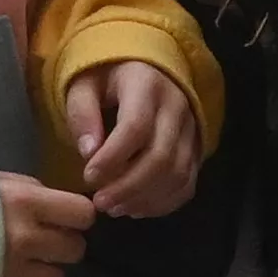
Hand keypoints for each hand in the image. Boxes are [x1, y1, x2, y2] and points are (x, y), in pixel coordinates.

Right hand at [0, 172, 93, 276]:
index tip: (64, 218)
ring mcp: (13, 276)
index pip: (83, 214)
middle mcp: (26, 240)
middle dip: (62, 246)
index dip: (76, 216)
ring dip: (43, 275)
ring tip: (21, 269)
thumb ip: (29, 193)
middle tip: (41, 244)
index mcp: (25, 203)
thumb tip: (56, 207)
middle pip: (75, 250)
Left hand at [60, 58, 200, 218]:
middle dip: (128, 186)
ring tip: (114, 208)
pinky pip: (187, 183)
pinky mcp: (195, 148)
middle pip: (161, 156)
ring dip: (144, 198)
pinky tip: (135, 208)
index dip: (112, 158)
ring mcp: (191, 129)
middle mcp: (176, 106)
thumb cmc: (107, 78)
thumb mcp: (83, 85)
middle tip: (100, 202)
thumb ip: (82, 114)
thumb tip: (88, 153)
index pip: (136, 126)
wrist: (144, 68)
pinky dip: (163, 203)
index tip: (88, 177)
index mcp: (146, 84)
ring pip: (178, 173)